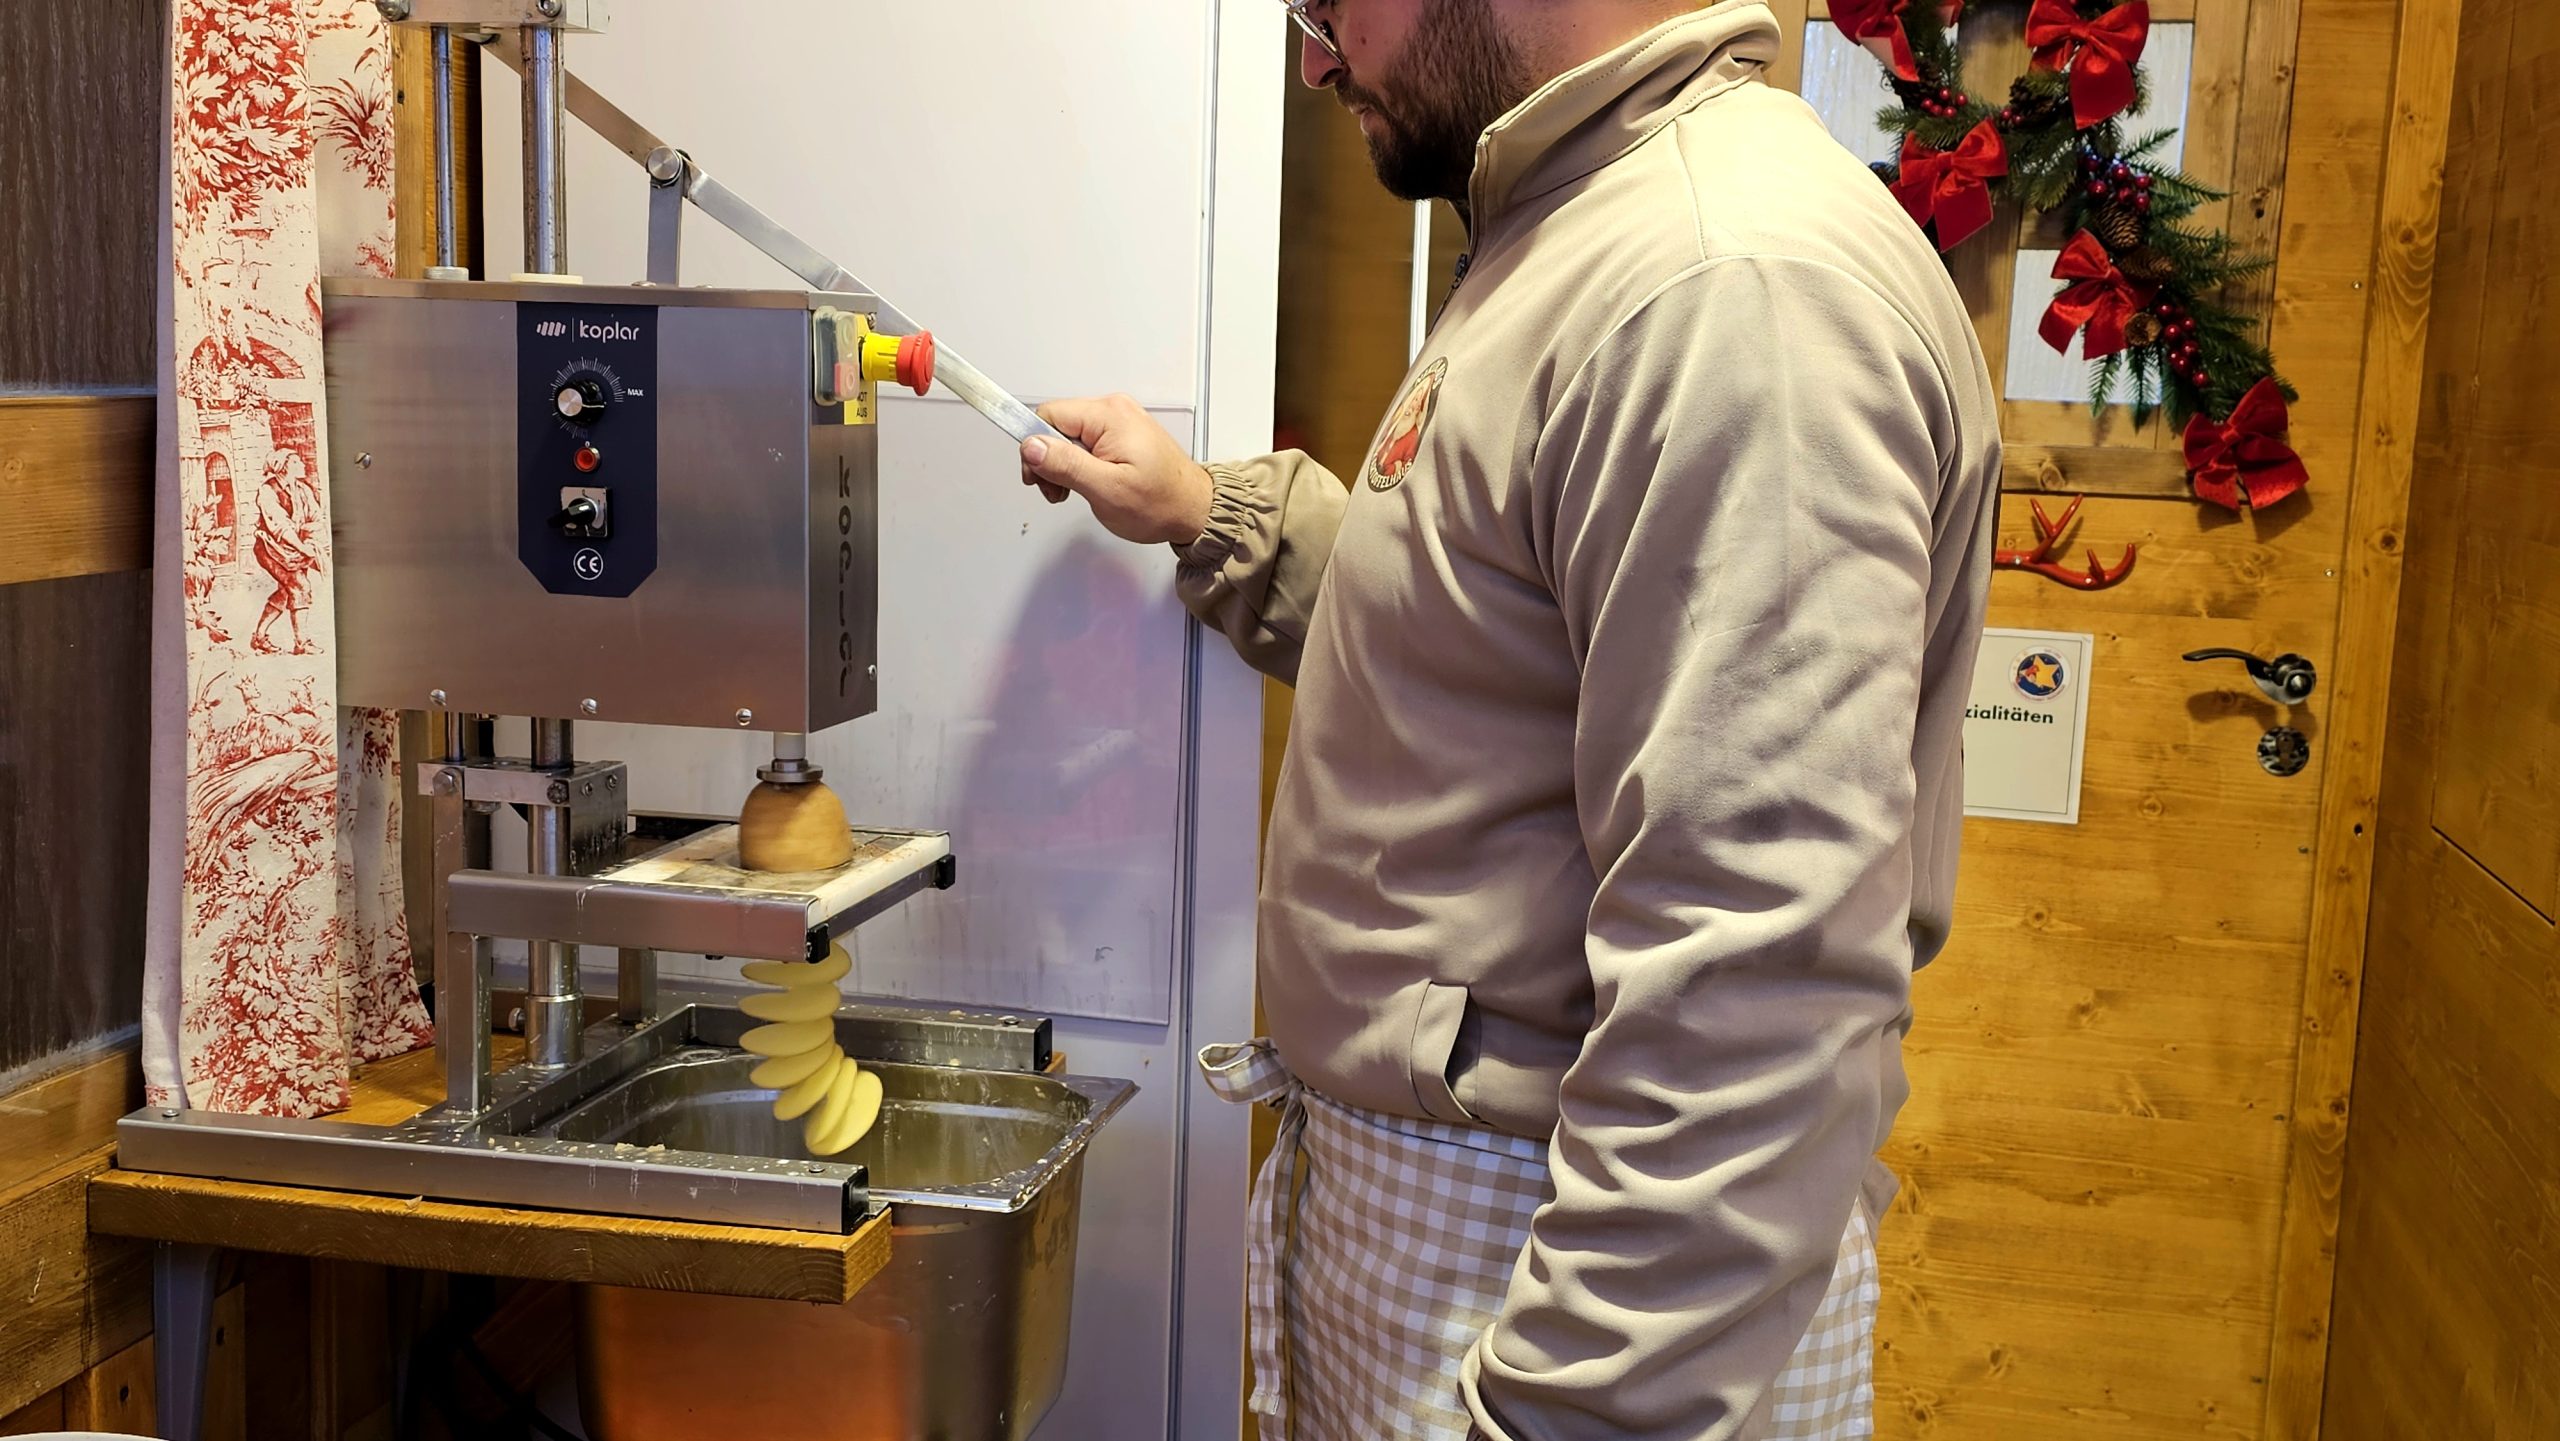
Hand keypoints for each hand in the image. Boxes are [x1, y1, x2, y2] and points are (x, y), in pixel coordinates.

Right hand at [1018, 394, 1214, 546]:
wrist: (1194, 511)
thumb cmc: (1161, 503)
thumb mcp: (1106, 490)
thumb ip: (1066, 464)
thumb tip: (1031, 445)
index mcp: (1109, 415)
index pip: (1048, 415)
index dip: (1036, 448)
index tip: (1038, 476)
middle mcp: (1114, 410)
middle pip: (1056, 424)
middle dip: (1050, 460)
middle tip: (1059, 491)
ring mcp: (1119, 421)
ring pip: (1068, 435)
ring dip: (1064, 465)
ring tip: (1076, 491)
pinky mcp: (1121, 434)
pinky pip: (1085, 442)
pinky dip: (1080, 464)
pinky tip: (1088, 484)